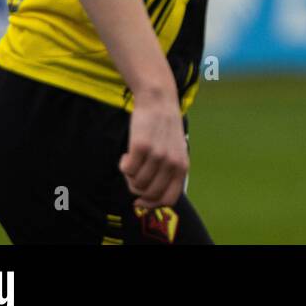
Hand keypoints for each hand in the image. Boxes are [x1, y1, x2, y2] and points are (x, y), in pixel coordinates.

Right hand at [120, 90, 188, 208]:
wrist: (158, 101)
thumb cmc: (164, 129)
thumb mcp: (175, 152)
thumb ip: (168, 174)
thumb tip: (147, 200)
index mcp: (182, 167)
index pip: (168, 199)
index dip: (152, 204)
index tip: (139, 201)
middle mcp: (172, 163)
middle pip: (149, 194)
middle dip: (137, 190)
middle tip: (133, 175)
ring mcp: (157, 155)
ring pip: (136, 183)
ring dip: (129, 176)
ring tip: (133, 160)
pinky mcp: (141, 146)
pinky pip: (126, 170)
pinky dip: (123, 165)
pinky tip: (126, 154)